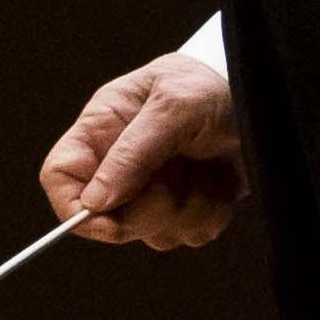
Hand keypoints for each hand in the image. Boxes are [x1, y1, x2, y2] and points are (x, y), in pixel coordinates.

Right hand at [40, 50, 246, 247]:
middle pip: (108, 219)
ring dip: (190, 209)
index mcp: (102, 130)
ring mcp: (154, 189)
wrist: (258, 92)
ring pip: (154, 233)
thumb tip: (95, 202)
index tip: (112, 221)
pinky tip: (220, 179)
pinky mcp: (187, 206)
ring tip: (207, 168)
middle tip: (180, 177)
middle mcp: (121, 163)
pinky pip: (190, 236)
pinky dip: (212, 214)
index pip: (60, 177)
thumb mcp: (172, 106)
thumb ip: (133, 152)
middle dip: (152, 209)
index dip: (75, 208)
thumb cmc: (209, 83)